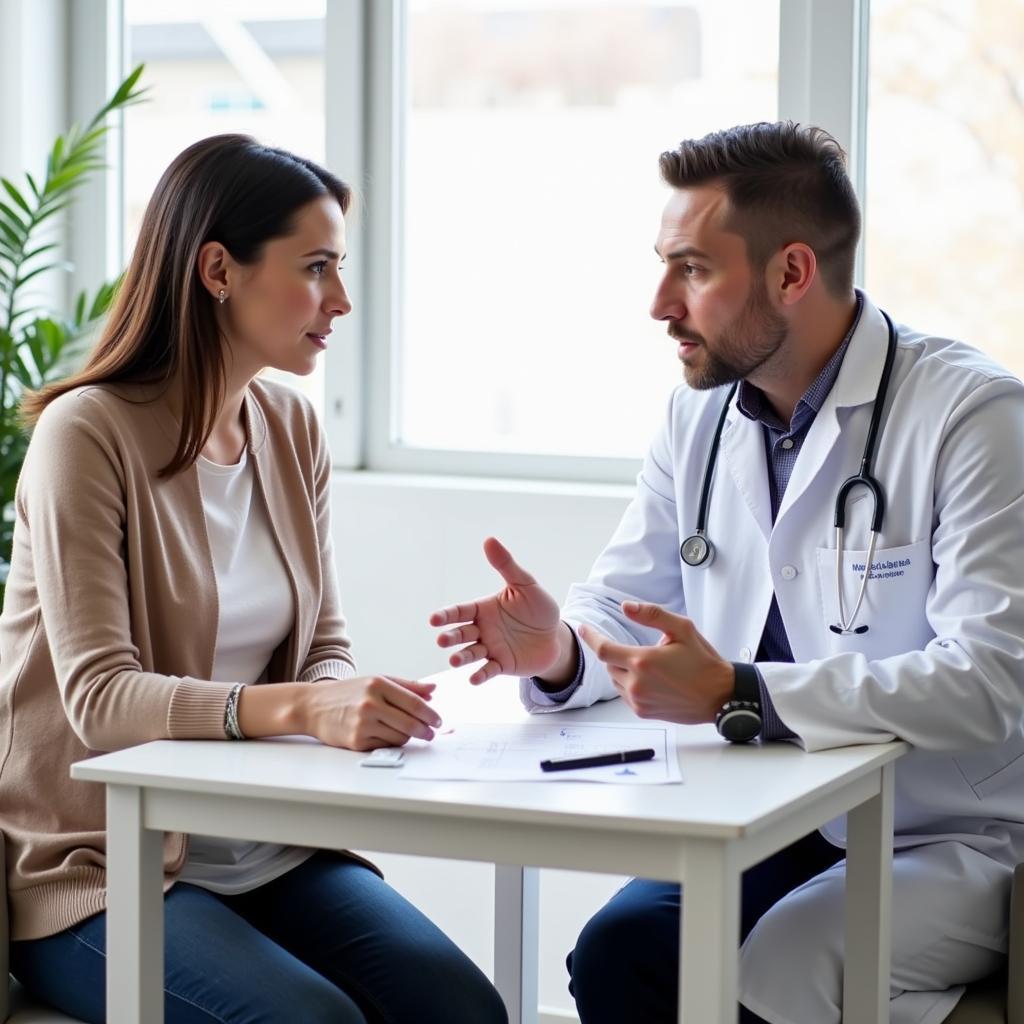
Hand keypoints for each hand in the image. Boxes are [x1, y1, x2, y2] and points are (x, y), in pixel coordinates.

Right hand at [301, 676, 441, 750]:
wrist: (314, 706)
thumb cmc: (348, 693)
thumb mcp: (377, 681)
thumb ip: (407, 686)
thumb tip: (432, 690)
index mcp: (378, 684)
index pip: (415, 703)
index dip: (431, 715)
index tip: (438, 721)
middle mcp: (370, 703)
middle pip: (411, 723)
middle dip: (425, 731)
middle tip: (431, 733)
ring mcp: (363, 724)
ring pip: (400, 737)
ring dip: (407, 736)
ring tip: (404, 731)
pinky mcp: (356, 741)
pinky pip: (385, 746)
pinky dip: (391, 742)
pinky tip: (386, 735)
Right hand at [430, 537, 563, 683]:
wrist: (556, 635)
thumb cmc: (538, 608)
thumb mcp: (525, 584)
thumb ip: (506, 566)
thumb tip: (489, 540)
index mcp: (483, 609)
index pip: (460, 612)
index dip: (446, 615)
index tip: (434, 619)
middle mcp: (482, 629)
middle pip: (461, 633)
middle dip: (450, 637)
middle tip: (443, 640)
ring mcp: (490, 648)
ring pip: (470, 653)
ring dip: (461, 657)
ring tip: (454, 660)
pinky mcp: (501, 665)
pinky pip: (488, 670)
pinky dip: (480, 675)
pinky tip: (474, 678)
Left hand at [578, 601, 733, 723]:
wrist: (720, 696)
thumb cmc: (703, 662)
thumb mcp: (682, 629)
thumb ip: (651, 615)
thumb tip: (625, 607)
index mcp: (643, 661)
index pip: (603, 649)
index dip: (591, 637)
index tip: (584, 629)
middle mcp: (637, 683)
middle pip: (609, 664)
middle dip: (617, 654)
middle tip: (642, 651)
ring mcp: (638, 700)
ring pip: (615, 680)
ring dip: (623, 669)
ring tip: (651, 667)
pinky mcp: (643, 712)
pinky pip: (625, 694)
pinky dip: (630, 684)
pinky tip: (651, 681)